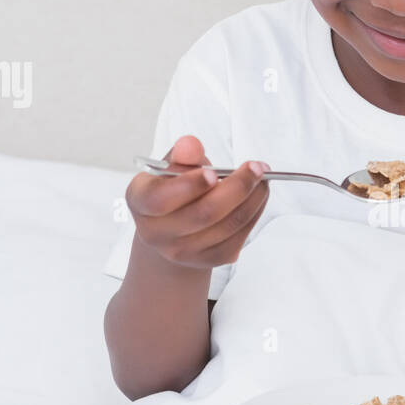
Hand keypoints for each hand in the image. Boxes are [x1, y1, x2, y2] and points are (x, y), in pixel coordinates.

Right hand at [126, 133, 271, 269]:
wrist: (172, 230)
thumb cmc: (173, 190)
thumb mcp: (170, 168)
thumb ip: (182, 156)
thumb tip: (191, 144)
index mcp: (141, 203)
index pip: (161, 199)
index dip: (189, 186)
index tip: (213, 172)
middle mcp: (157, 233)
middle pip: (204, 214)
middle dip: (237, 187)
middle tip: (257, 167)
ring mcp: (184, 252)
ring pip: (228, 225)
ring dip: (253, 199)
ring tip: (263, 178)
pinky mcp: (210, 259)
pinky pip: (239, 236)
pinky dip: (255, 213)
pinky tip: (259, 195)